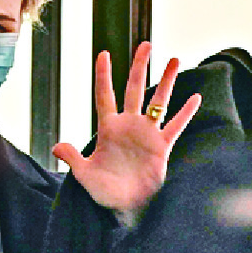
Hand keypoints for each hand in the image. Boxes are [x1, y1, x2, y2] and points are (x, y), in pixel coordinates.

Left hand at [52, 41, 201, 212]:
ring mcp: (146, 134)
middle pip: (134, 89)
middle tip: (145, 44)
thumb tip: (57, 146)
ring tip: (175, 59)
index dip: (103, 75)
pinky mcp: (162, 147)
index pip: (104, 96)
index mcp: (108, 129)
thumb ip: (73, 158)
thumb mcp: (84, 175)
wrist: (125, 208)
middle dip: (139, 67)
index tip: (104, 53)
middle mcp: (128, 126)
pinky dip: (185, 113)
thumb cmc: (103, 193)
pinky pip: (175, 126)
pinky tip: (195, 97)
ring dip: (167, 81)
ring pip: (158, 101)